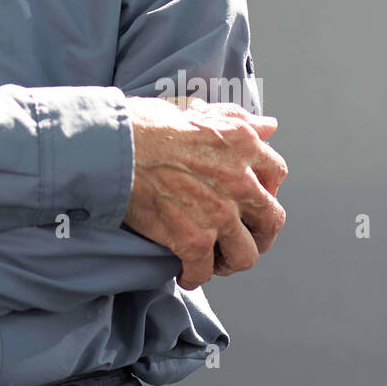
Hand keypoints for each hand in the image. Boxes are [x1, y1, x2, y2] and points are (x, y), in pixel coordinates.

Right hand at [123, 96, 287, 290]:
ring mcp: (218, 213)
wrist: (110, 148)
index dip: (267, 188)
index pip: (276, 172)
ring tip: (216, 260)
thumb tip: (268, 126)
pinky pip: (204, 272)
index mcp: (242, 143)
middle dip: (260, 232)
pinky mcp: (192, 239)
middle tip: (241, 235)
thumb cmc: (142, 124)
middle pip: (271, 220)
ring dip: (231, 260)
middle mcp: (239, 180)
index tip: (253, 195)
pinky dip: (193, 276)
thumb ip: (233, 118)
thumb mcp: (192, 109)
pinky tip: (184, 272)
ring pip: (245, 254)